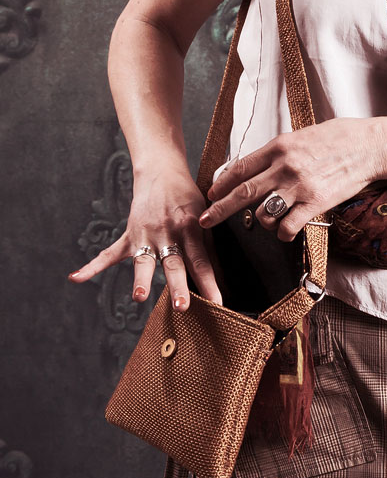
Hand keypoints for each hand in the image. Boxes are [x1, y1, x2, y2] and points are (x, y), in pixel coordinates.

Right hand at [68, 166, 222, 310]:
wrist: (161, 171)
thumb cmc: (187, 197)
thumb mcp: (204, 216)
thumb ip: (208, 246)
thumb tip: (220, 277)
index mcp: (190, 226)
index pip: (201, 260)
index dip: (209, 282)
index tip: (217, 303)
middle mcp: (167, 232)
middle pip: (174, 262)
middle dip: (177, 285)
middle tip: (182, 305)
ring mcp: (145, 234)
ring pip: (144, 261)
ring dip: (142, 278)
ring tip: (139, 296)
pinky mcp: (129, 235)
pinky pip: (110, 254)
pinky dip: (92, 266)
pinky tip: (76, 278)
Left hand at [199, 116, 386, 240]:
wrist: (371, 146)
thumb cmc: (340, 137)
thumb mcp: (303, 135)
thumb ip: (280, 151)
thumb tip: (258, 166)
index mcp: (280, 145)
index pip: (241, 167)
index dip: (223, 183)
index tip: (211, 193)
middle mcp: (285, 166)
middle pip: (243, 193)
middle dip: (219, 209)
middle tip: (205, 221)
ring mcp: (299, 187)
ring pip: (263, 214)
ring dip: (260, 222)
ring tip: (268, 220)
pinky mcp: (316, 204)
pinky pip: (287, 227)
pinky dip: (281, 234)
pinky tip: (285, 231)